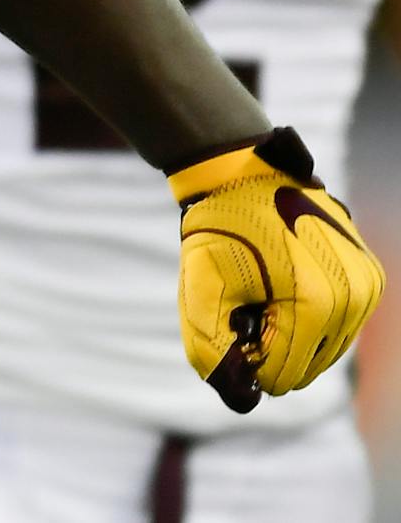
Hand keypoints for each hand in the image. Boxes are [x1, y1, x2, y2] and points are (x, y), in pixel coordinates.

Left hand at [171, 126, 384, 411]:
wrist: (242, 172)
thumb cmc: (218, 227)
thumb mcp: (200, 285)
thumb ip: (210, 346)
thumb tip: (238, 398)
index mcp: (315, 302)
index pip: (282, 374)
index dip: (247, 361)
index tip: (229, 323)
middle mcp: (353, 297)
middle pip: (308, 366)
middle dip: (271, 344)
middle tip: (245, 301)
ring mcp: (367, 286)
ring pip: (327, 349)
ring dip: (292, 332)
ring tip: (265, 289)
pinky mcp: (370, 276)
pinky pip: (341, 324)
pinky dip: (312, 318)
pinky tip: (286, 286)